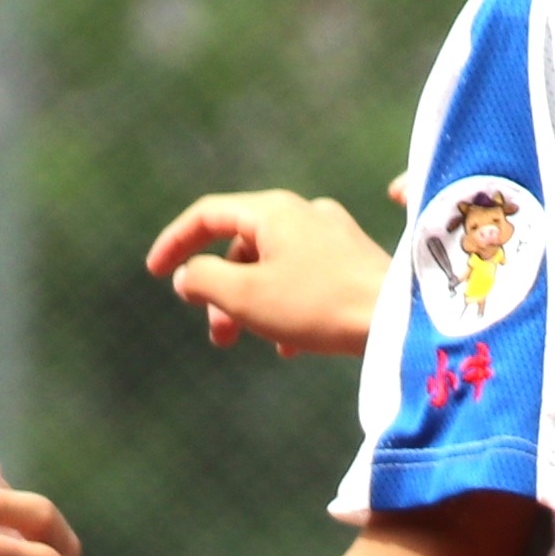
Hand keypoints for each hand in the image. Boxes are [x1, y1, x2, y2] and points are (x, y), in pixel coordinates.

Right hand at [145, 186, 389, 357]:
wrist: (400, 320)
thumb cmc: (319, 306)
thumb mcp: (245, 296)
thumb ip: (203, 280)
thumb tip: (187, 276)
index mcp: (272, 211)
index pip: (207, 215)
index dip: (174, 242)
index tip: (154, 273)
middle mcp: (303, 212)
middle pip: (242, 246)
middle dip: (221, 292)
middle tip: (219, 338)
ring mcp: (332, 234)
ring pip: (273, 266)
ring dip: (254, 304)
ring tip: (256, 343)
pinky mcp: (354, 260)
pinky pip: (304, 278)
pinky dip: (286, 305)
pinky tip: (291, 345)